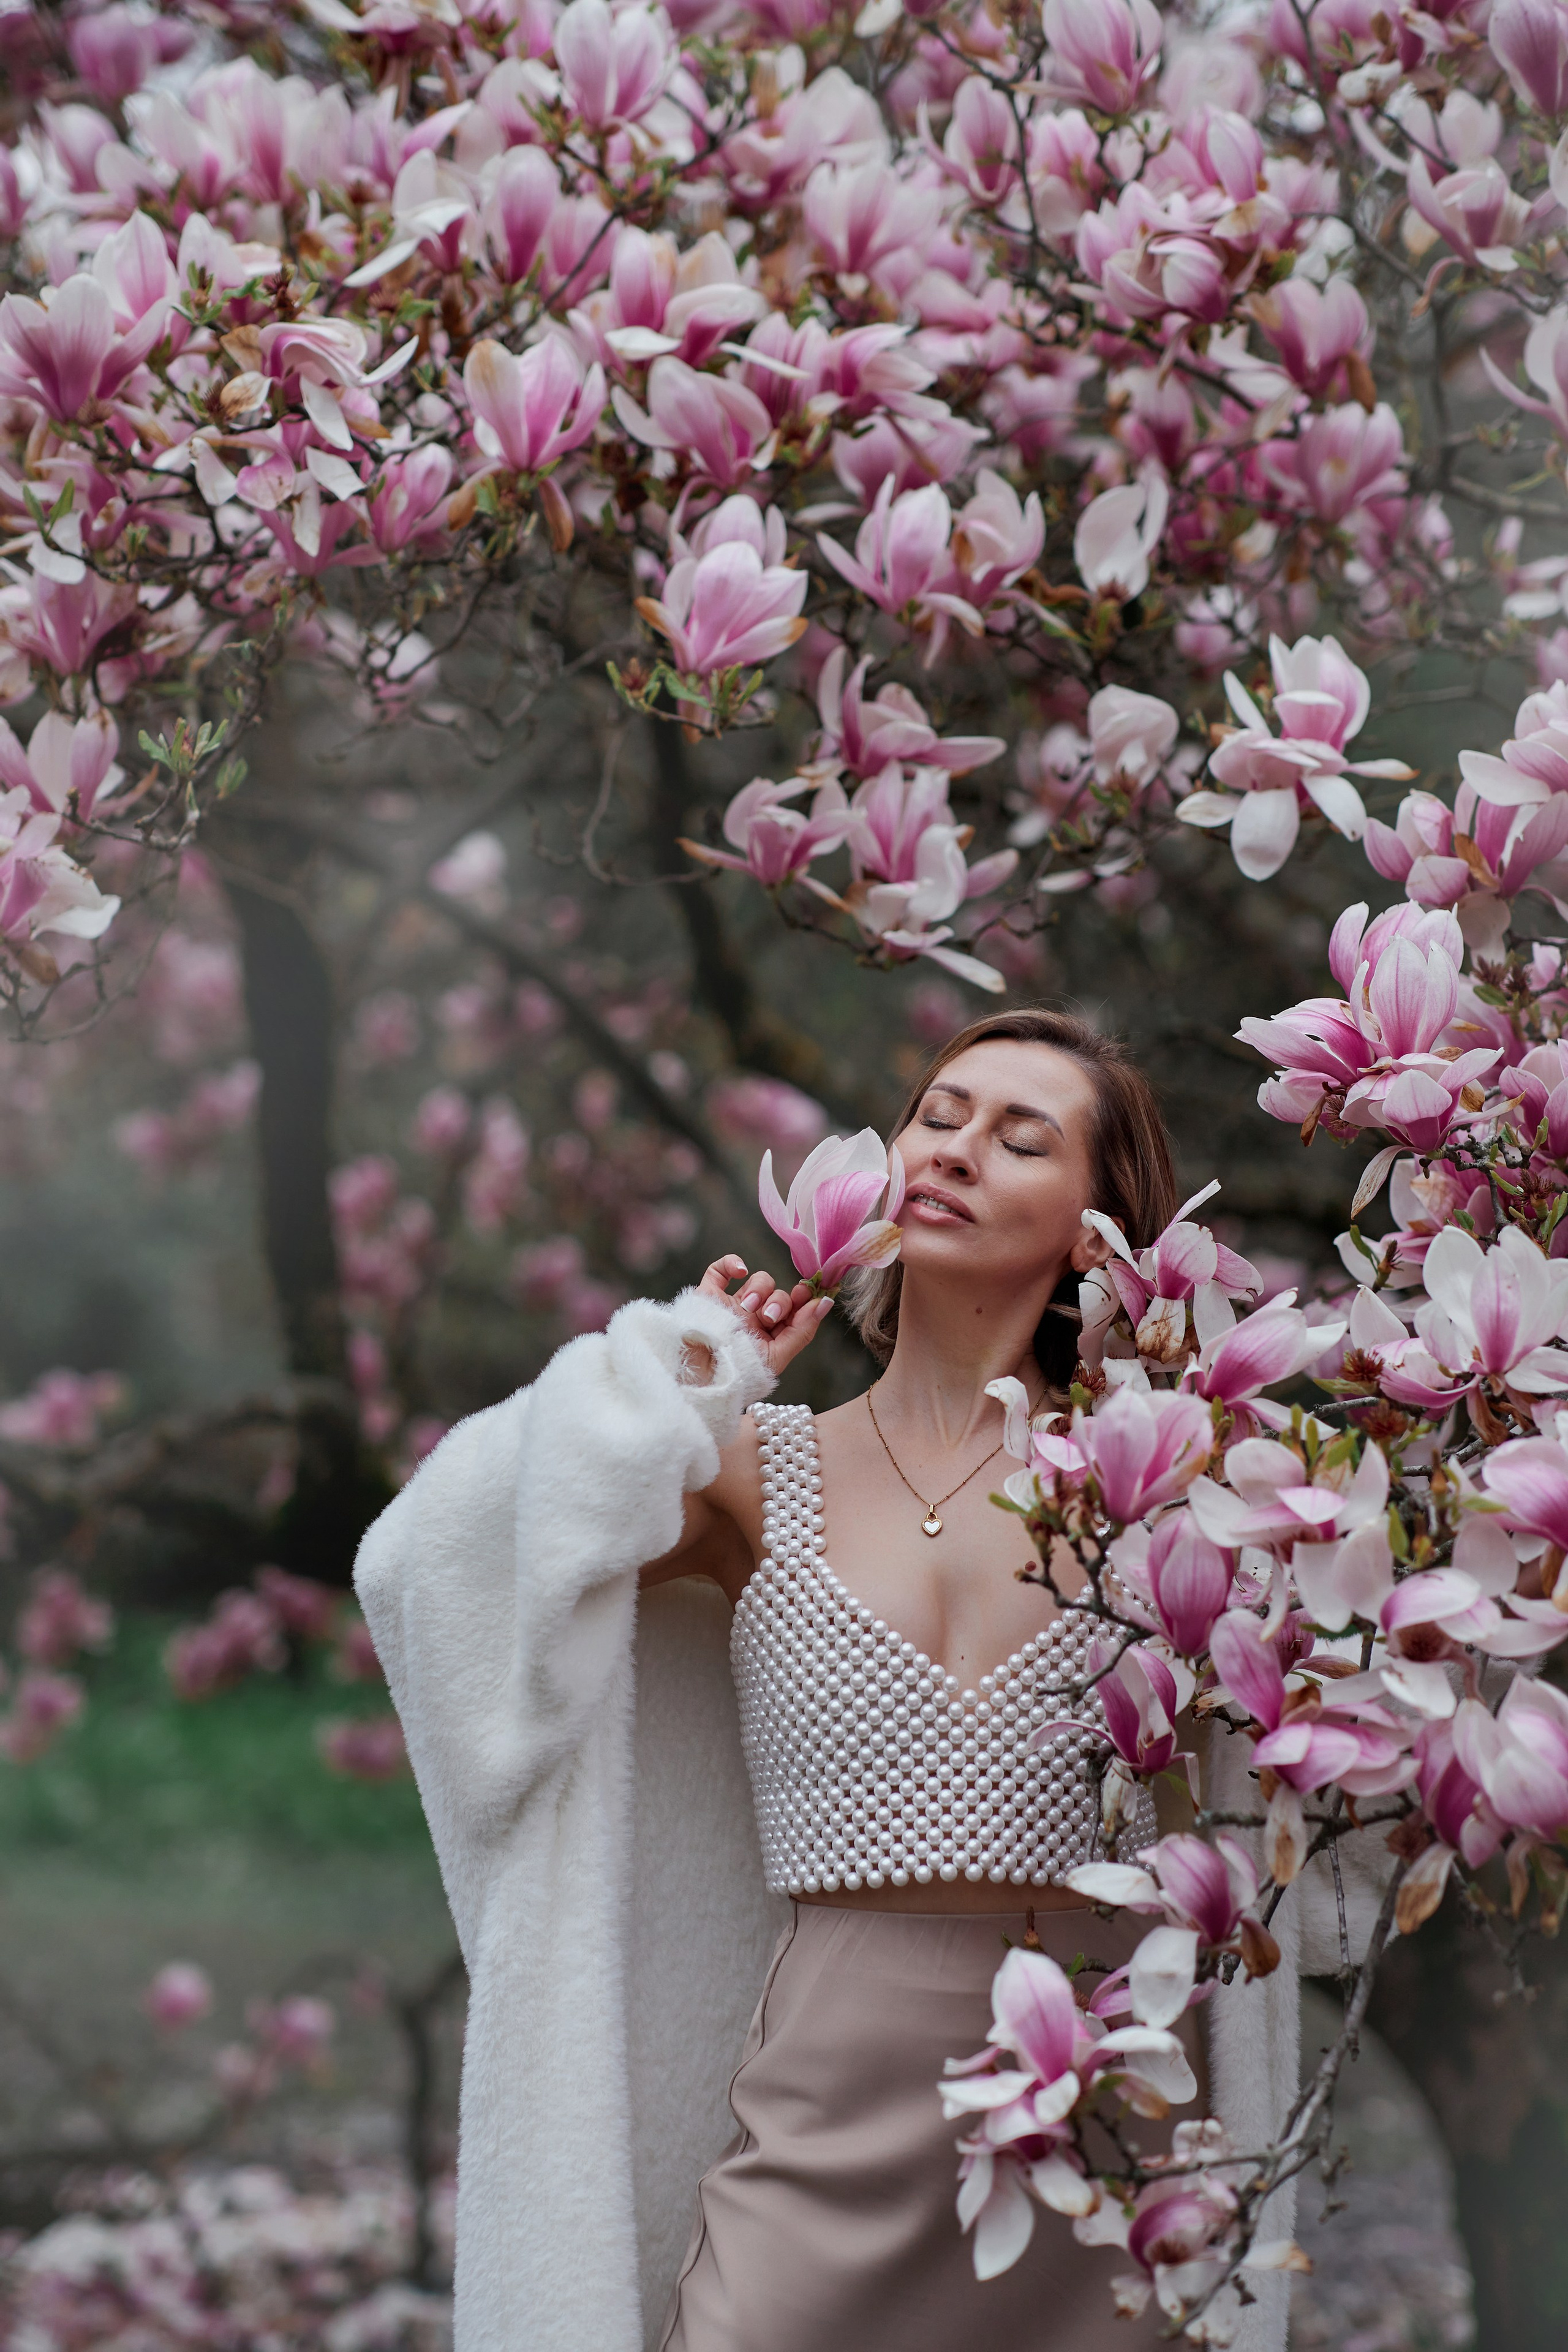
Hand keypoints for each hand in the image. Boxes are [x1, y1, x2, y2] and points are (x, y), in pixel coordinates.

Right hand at [697, 1255, 832, 1378]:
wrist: (696, 1373)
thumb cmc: (737, 1371)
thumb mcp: (776, 1357)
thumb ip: (803, 1330)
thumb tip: (826, 1302)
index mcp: (771, 1336)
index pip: (794, 1310)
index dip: (803, 1299)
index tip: (806, 1293)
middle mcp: (754, 1319)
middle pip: (779, 1295)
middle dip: (778, 1303)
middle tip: (769, 1316)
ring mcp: (732, 1305)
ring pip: (758, 1280)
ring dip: (759, 1290)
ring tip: (748, 1308)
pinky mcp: (709, 1294)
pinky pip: (721, 1269)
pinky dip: (732, 1263)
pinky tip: (740, 1271)